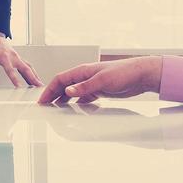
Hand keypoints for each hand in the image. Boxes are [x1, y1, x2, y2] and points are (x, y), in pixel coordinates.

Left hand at [0, 34, 39, 86]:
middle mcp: (13, 56)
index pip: (10, 70)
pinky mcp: (18, 57)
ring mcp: (17, 56)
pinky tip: (33, 78)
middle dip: (33, 78)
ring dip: (35, 75)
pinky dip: (31, 72)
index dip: (15, 79)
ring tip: (40, 84)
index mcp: (4, 56)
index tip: (19, 87)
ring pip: (29, 66)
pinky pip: (27, 65)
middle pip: (26, 68)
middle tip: (39, 86)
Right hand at [38, 56, 160, 104]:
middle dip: (53, 96)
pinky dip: (77, 104)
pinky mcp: (99, 91)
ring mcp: (92, 84)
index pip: (60, 80)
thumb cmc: (123, 73)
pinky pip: (83, 98)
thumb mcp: (102, 80)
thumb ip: (84, 87)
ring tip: (56, 109)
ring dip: (63, 100)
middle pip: (64, 86)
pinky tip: (75, 110)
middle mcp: (85, 77)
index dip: (49, 90)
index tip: (42, 101)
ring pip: (72, 93)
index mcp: (82, 71)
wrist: (141, 75)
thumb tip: (68, 91)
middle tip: (45, 107)